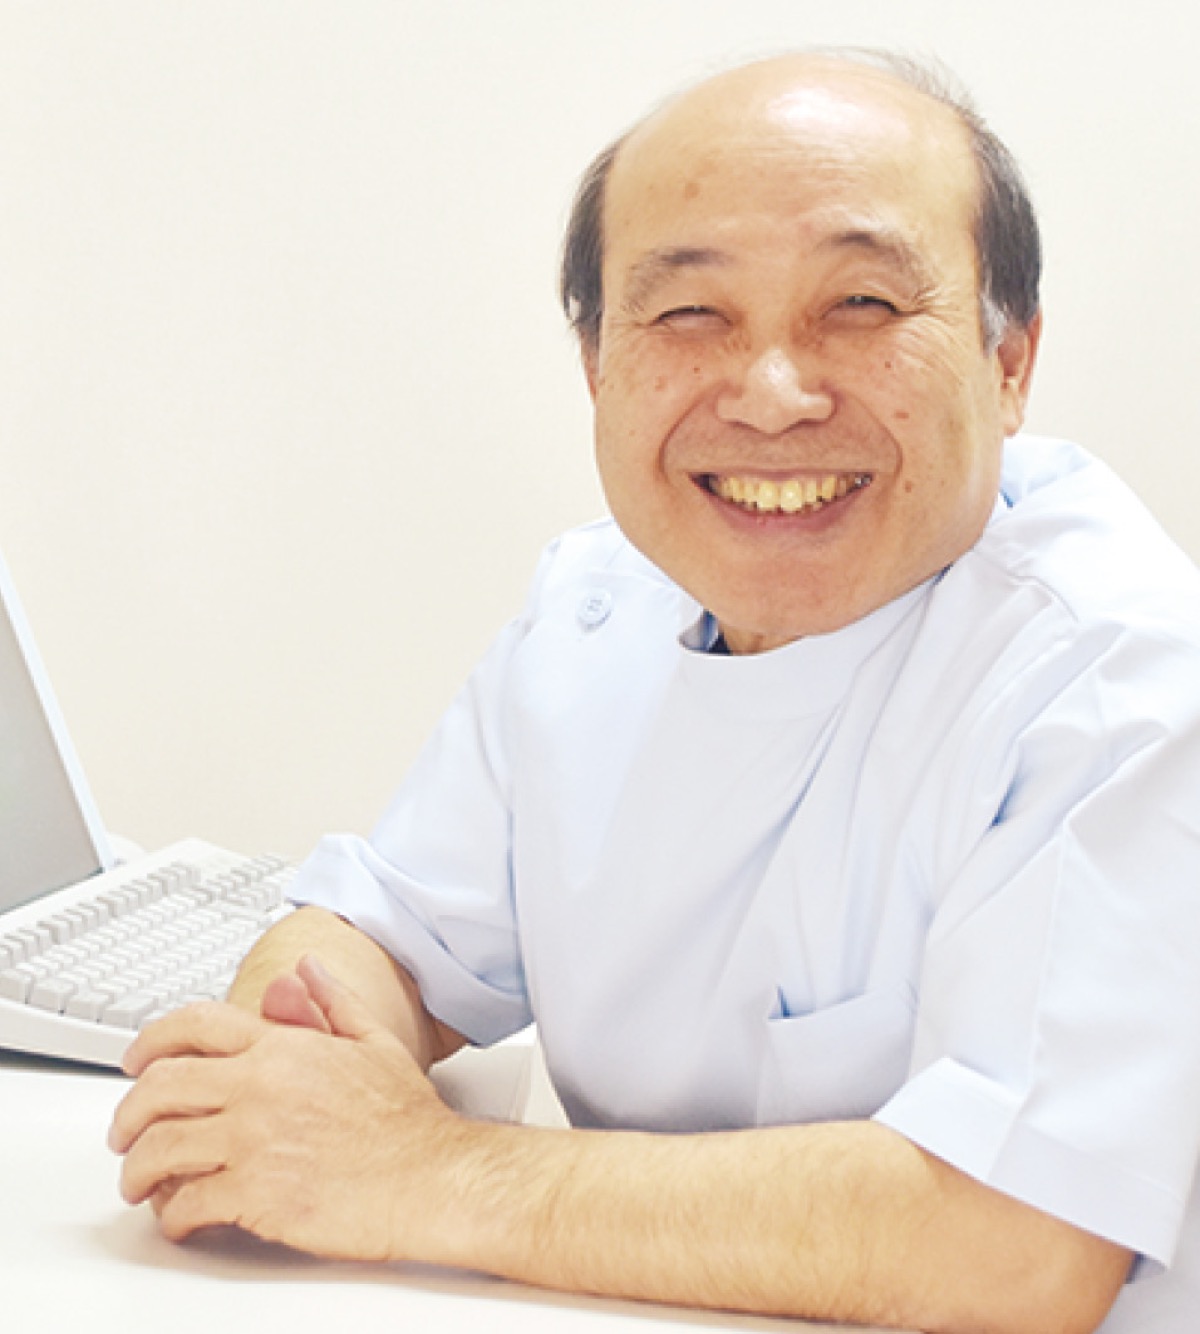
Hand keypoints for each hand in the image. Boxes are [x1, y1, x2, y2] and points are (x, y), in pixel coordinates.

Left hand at [108, 956, 462, 1262]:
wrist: (429, 1177)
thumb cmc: (406, 1118)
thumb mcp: (373, 1041)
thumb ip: (331, 1002)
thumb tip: (307, 968)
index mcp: (283, 1047)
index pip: (194, 1025)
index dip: (151, 1039)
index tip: (134, 1058)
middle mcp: (259, 1087)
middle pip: (160, 1086)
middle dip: (129, 1110)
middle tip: (125, 1130)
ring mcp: (253, 1141)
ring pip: (159, 1147)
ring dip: (137, 1168)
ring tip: (139, 1181)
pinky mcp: (255, 1195)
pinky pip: (186, 1203)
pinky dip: (171, 1213)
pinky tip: (179, 1216)